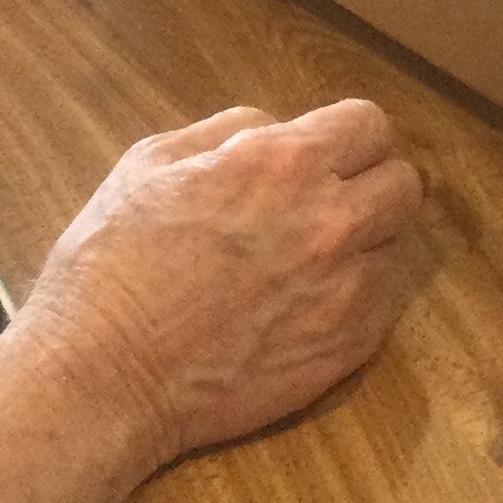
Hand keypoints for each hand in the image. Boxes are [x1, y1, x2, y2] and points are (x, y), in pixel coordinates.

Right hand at [10, 99, 423, 484]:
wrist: (99, 378)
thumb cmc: (112, 263)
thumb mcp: (153, 161)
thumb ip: (230, 130)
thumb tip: (276, 129)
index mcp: (287, 163)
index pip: (369, 124)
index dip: (348, 137)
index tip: (328, 155)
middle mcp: (331, 220)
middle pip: (403, 183)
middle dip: (370, 184)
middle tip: (331, 204)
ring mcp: (345, 291)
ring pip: (395, 246)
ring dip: (364, 246)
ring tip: (314, 263)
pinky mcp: (344, 351)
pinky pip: (381, 308)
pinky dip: (355, 302)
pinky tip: (306, 308)